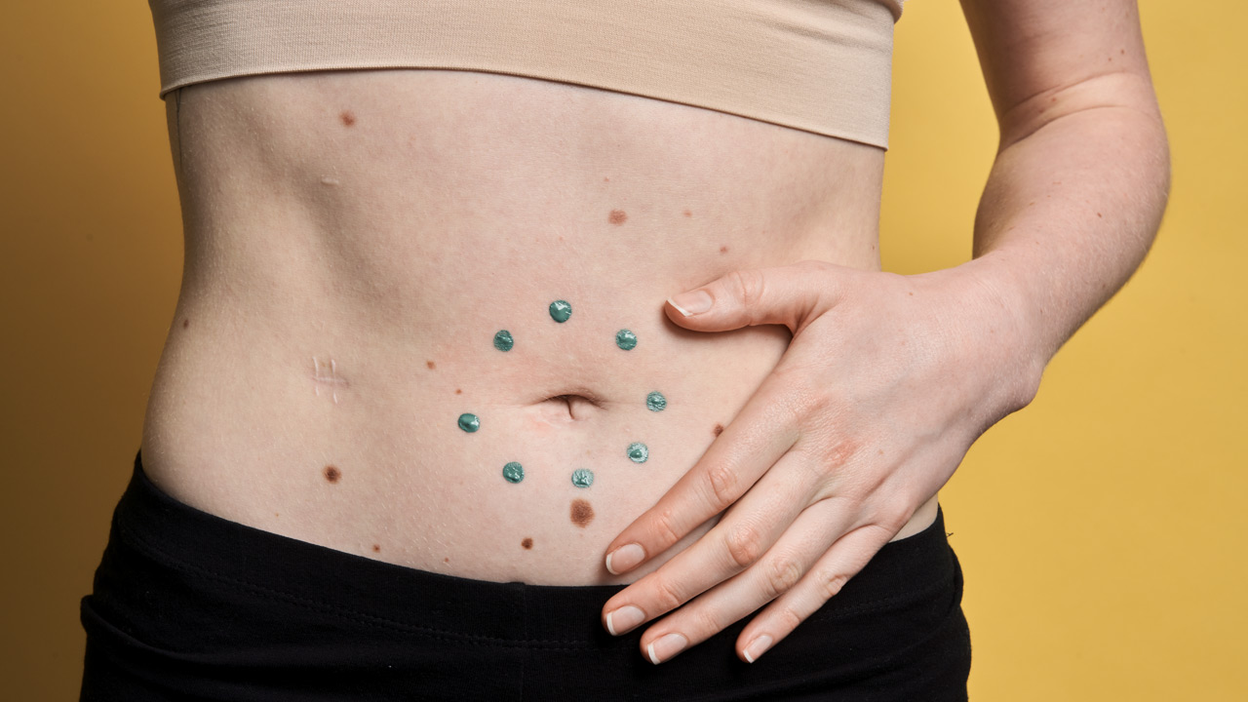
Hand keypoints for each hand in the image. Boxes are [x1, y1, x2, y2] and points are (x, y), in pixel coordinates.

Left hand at [599, 259, 1040, 663]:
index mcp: (800, 404)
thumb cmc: (889, 310)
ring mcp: (863, 496)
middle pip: (739, 544)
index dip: (663, 527)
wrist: (984, 344)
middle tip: (614, 621)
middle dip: (672, 589)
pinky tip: (746, 648)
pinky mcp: (890, 517)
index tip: (613, 559)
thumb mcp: (817, 283)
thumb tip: (671, 305)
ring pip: (780, 574)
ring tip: (660, 648)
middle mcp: (829, 461)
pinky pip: (834, 579)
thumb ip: (743, 293)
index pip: (717, 481)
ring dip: (716, 616)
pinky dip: (790, 618)